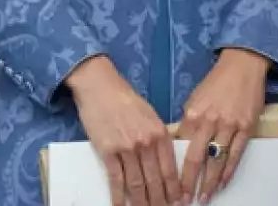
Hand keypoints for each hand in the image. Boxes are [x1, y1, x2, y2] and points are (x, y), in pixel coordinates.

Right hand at [66, 56, 182, 205]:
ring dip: (142, 202)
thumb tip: (164, 161)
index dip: (175, 191)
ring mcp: (126, 148)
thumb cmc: (124, 97)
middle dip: (160, 201)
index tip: (179, 203)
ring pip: (137, 183)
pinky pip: (116, 178)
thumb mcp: (150, 114)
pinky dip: (118, 196)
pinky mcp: (107, 150)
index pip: (170, 171)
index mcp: (160, 134)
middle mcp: (146, 143)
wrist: (98, 85)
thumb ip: (159, 137)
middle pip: (155, 181)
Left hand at [178, 48, 268, 202]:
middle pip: (196, 157)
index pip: (180, 145)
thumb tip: (179, 142)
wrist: (241, 68)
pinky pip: (236, 156)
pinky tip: (222, 183)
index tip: (169, 180)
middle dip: (189, 181)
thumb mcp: (194, 99)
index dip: (174, 164)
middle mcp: (209, 121)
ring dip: (209, 182)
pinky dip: (228, 172)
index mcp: (192, 113)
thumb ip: (188, 120)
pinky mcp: (246, 129)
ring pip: (216, 161)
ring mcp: (229, 126)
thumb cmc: (215, 83)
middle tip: (183, 198)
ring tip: (203, 197)